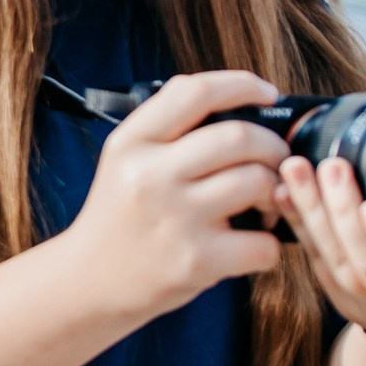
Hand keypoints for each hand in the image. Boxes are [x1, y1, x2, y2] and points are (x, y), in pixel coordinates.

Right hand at [62, 71, 294, 318]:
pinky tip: (253, 244)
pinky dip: (270, 244)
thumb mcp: (126, 160)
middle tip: (275, 159)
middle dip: (272, 145)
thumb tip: (244, 107)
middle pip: (239, 136)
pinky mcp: (195, 261)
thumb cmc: (122, 216)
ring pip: (257, 182)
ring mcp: (174, 219)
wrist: (89, 281)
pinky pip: (263, 243)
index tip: (268, 93)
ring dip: (276, 190)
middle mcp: (150, 175)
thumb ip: (172, 131)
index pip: (195, 92)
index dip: (242, 85)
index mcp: (132, 142)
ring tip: (266, 202)